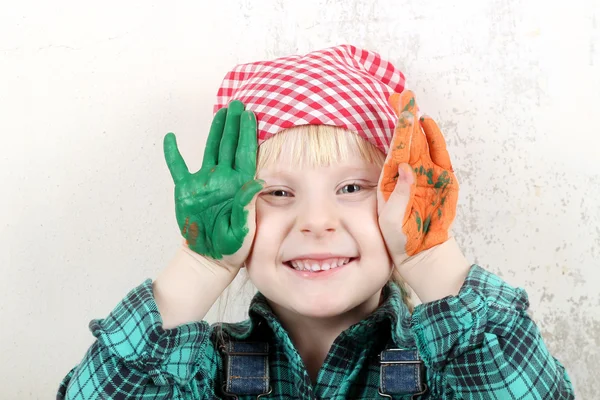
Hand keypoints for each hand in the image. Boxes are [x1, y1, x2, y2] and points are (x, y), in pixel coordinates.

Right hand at [163, 100, 263, 269]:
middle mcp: (224, 179)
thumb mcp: (244, 228)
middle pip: (229, 145)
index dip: (247, 133)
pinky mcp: (186, 190)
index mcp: (240, 185)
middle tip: (237, 104)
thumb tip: (256, 182)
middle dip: (233, 124)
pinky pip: (178, 168)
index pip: (245, 153)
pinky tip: (170, 138)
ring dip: (215, 131)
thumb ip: (247, 205)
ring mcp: (204, 182)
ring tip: (220, 112)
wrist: (211, 257)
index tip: (250, 114)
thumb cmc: (233, 246)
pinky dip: (173, 153)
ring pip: (210, 150)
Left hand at [377, 90, 458, 269]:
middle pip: (407, 142)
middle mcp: (407, 175)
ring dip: (419, 125)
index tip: (391, 108)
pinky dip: (435, 141)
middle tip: (403, 96)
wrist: (422, 254)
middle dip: (405, 119)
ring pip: (422, 145)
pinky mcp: (443, 182)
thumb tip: (406, 168)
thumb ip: (399, 196)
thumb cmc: (400, 239)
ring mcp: (426, 176)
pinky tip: (428, 125)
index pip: (393, 150)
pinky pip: (440, 158)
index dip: (393, 130)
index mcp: (390, 182)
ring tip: (414, 105)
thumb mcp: (392, 221)